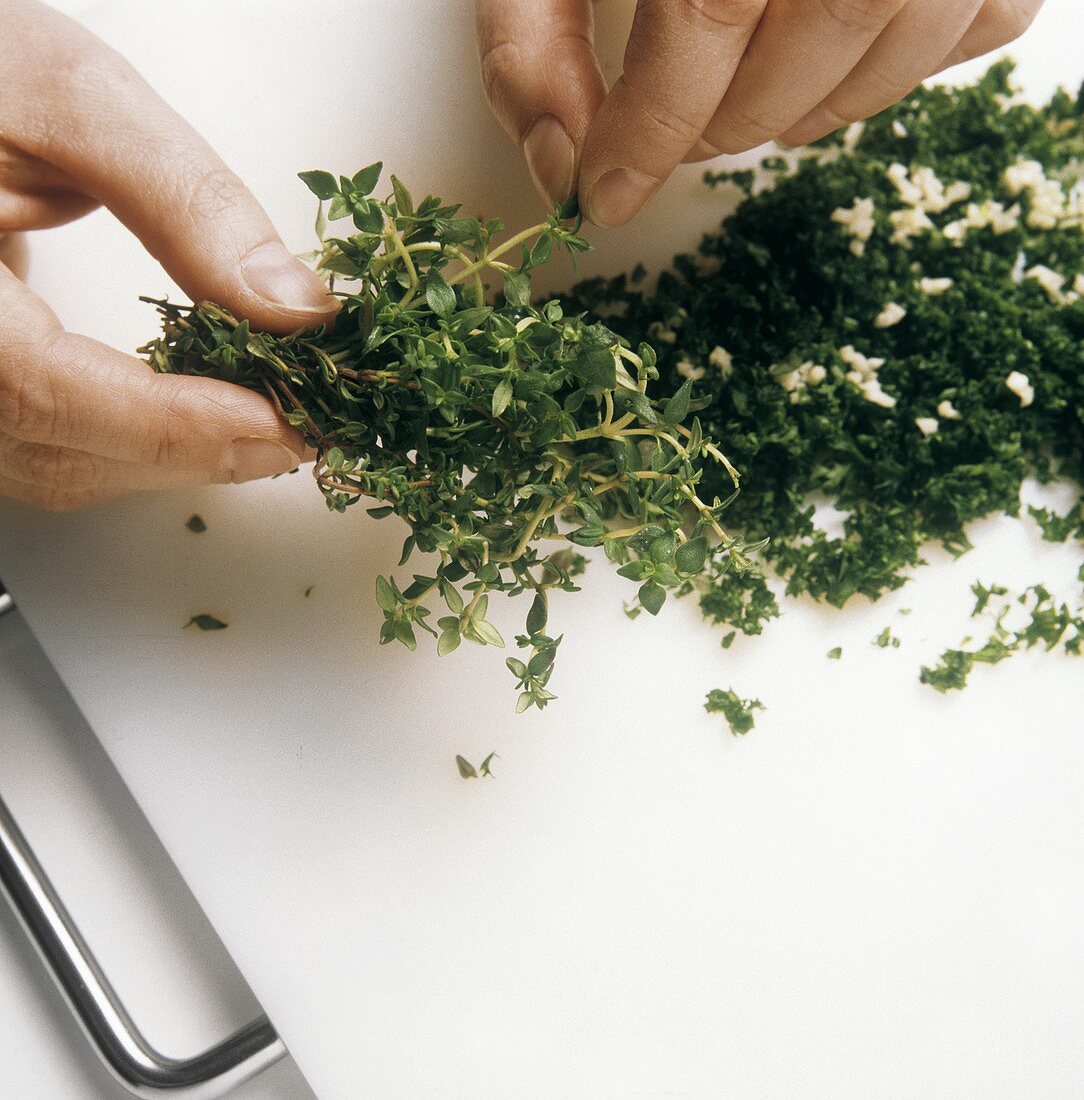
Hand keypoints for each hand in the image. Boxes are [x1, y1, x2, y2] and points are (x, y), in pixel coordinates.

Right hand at [0, 0, 338, 510]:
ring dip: (173, 459)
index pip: (40, 386)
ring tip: (271, 425)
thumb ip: (187, 202)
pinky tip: (205, 415)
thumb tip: (297, 309)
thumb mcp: (75, 100)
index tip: (278, 424)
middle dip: (193, 452)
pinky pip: (50, 445)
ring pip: (55, 466)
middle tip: (302, 430)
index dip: (168, 422)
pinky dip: (136, 443)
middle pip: (57, 450)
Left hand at [476, 0, 1043, 225]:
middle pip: (817, 26)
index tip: (608, 191)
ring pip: (907, 28)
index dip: (652, 127)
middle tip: (680, 137)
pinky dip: (903, 70)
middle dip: (727, 121)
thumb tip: (564, 170)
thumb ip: (533, 42)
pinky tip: (831, 64)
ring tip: (745, 111)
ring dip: (812, 110)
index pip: (707, 8)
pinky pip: (982, 15)